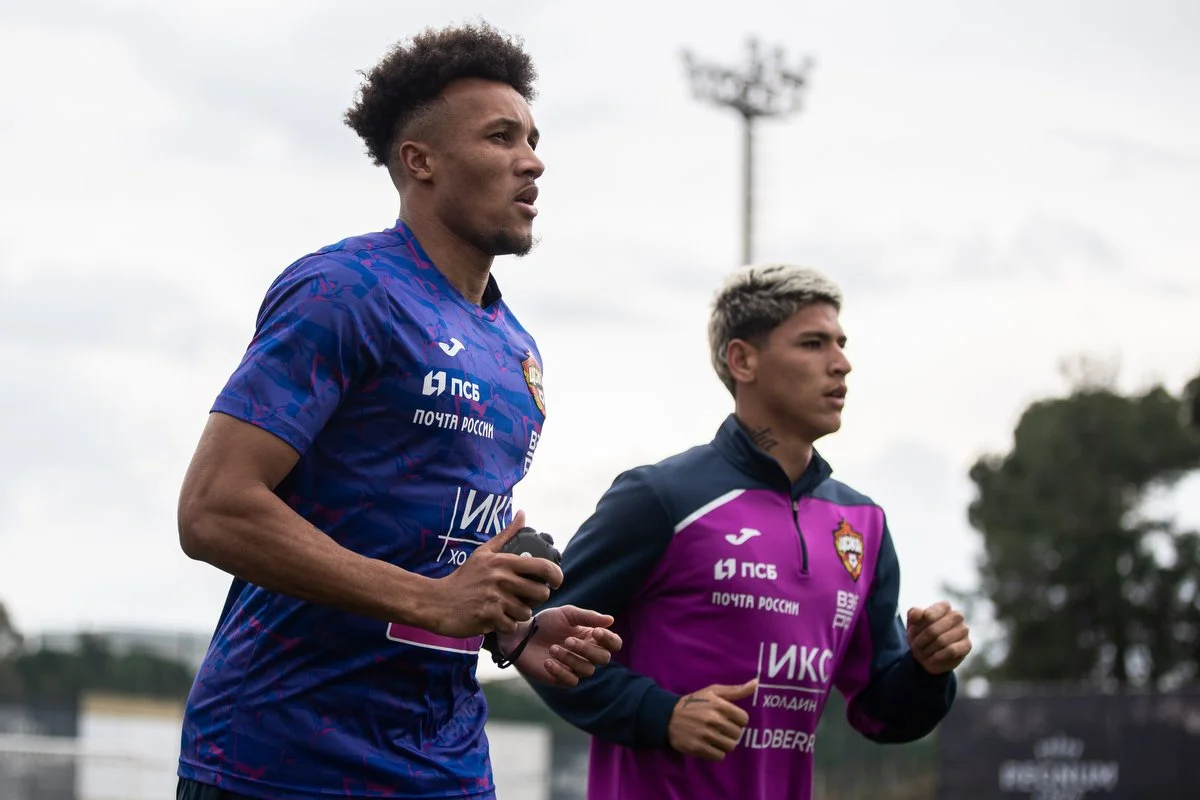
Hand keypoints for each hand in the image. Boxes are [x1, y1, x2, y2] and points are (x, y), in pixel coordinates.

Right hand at [424, 511, 564, 637]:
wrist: (437, 602)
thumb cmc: (463, 578)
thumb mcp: (484, 553)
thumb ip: (506, 535)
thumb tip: (523, 514)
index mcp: (503, 562)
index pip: (543, 566)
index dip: (557, 575)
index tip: (556, 581)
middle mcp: (502, 579)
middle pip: (541, 593)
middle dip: (536, 599)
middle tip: (525, 598)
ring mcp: (496, 599)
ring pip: (527, 612)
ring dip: (518, 614)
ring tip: (505, 608)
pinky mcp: (489, 617)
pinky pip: (512, 626)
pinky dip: (506, 626)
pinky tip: (495, 619)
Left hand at [505, 605, 622, 686]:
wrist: (521, 635)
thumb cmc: (545, 623)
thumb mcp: (566, 614)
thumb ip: (588, 616)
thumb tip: (611, 620)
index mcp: (592, 637)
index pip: (613, 643)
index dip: (609, 639)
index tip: (596, 632)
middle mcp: (587, 654)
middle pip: (603, 658)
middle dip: (587, 649)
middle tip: (568, 640)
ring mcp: (575, 667)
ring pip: (587, 670)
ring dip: (571, 658)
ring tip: (552, 648)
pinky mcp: (561, 679)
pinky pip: (571, 681)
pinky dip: (560, 671)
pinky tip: (547, 661)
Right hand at [667, 679, 756, 760]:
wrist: (667, 716)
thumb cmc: (694, 702)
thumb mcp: (713, 691)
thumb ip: (736, 690)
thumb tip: (756, 683)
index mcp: (719, 705)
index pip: (744, 719)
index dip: (737, 719)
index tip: (729, 718)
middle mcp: (713, 720)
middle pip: (738, 734)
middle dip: (731, 731)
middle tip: (720, 728)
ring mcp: (706, 735)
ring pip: (730, 746)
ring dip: (725, 743)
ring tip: (715, 736)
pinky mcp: (698, 748)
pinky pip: (719, 756)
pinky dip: (716, 752)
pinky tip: (709, 744)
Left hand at [906, 601, 971, 674]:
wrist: (928, 655)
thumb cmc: (921, 634)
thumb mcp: (912, 623)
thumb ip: (913, 614)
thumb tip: (916, 613)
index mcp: (943, 606)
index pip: (928, 615)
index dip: (916, 628)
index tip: (911, 633)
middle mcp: (956, 616)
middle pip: (933, 630)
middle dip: (921, 641)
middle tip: (915, 646)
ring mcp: (964, 630)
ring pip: (942, 641)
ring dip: (928, 649)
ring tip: (922, 653)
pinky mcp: (967, 645)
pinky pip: (952, 651)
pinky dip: (938, 656)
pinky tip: (932, 658)